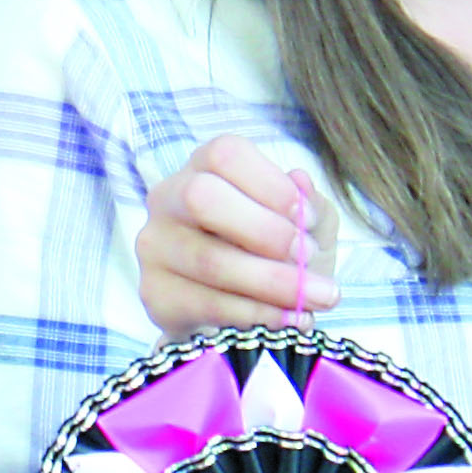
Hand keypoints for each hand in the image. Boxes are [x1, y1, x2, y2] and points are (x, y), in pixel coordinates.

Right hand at [136, 137, 338, 335]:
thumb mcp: (305, 224)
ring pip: (209, 260)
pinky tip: (288, 318)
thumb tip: (301, 182)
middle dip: (265, 231)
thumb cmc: (273, 253)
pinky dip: (256, 313)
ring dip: (273, 282)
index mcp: (204, 167)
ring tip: (316, 297)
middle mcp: (168, 198)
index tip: (307, 220)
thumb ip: (309, 203)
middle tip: (306, 257)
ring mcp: (155, 247)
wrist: (241, 311)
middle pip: (202, 198)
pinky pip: (206, 303)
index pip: (226, 155)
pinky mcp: (155, 294)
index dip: (272, 185)